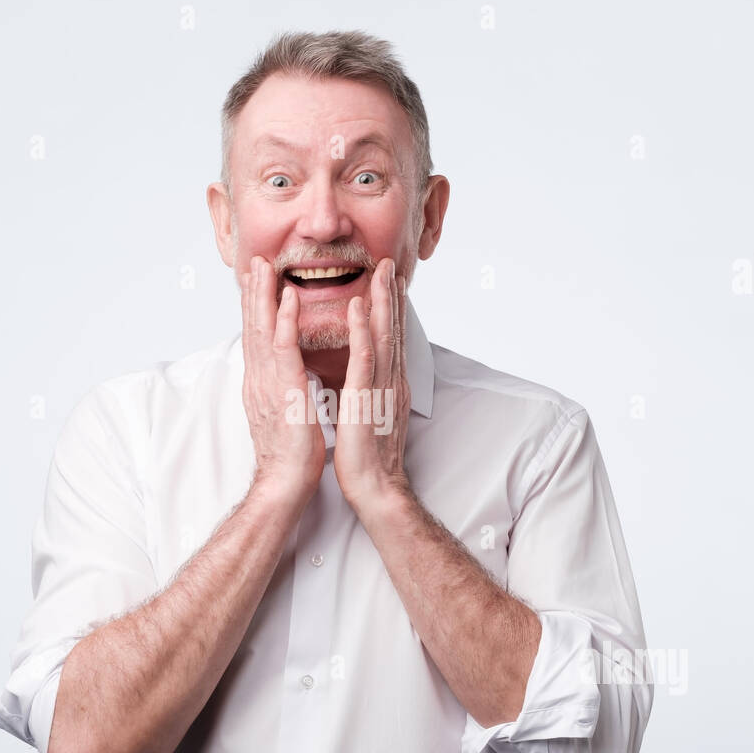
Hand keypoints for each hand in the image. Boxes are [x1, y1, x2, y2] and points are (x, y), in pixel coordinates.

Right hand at [240, 255, 325, 501]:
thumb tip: (286, 376)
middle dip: (253, 293)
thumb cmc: (291, 454)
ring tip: (265, 266)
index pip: (257, 339)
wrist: (285, 482)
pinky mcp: (284, 389)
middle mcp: (258, 379)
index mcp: (261, 384)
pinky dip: (284, 319)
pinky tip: (288, 297)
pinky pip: (283, 347)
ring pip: (263, 330)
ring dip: (263, 295)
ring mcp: (267, 383)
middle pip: (253, 327)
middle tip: (253, 262)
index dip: (255, 309)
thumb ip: (281, 390)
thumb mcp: (284, 413)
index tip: (256, 282)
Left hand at [333, 257, 411, 516]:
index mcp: (389, 386)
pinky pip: (364, 357)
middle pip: (394, 330)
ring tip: (381, 272)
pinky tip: (359, 307)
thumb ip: (373, 394)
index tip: (390, 283)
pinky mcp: (366, 398)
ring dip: (382, 301)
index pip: (392, 340)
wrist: (376, 487)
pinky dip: (363, 330)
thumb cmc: (369, 458)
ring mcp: (381, 388)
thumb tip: (366, 380)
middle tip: (390, 264)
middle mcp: (391, 381)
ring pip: (384, 336)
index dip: (392, 310)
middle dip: (391, 296)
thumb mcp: (372, 416)